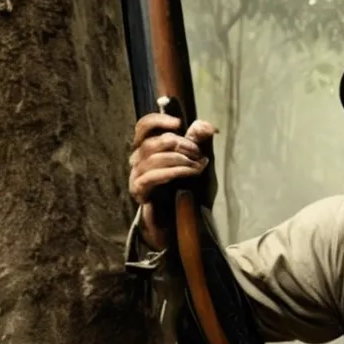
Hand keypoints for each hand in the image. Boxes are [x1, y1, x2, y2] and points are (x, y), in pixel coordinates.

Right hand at [128, 110, 215, 251]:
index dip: (158, 121)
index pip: (143, 127)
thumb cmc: (190, 191)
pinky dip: (173, 172)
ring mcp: (137, 177)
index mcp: (150, 149)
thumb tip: (207, 125)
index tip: (178, 123)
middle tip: (197, 152)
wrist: (184, 222)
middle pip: (151, 143)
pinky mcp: (139, 192)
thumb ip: (200, 143)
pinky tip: (188, 173)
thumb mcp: (199, 162)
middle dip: (178, 144)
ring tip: (197, 165)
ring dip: (178, 159)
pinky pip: (151, 177)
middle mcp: (138, 161)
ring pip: (152, 158)